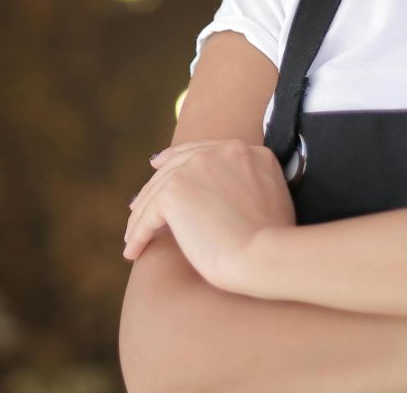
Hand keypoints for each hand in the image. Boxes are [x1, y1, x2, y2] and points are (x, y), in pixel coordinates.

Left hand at [122, 139, 294, 292]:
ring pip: (158, 190)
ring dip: (142, 216)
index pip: (202, 150)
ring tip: (133, 237)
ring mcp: (196, 166)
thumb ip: (248, 185)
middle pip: (175, 166)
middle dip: (154, 186)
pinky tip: (133, 250)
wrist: (265, 255)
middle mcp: (220, 151)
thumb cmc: (274, 242)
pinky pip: (148, 214)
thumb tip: (226, 196)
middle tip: (137, 204)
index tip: (158, 165)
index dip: (177, 159)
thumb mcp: (271, 199)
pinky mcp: (175, 190)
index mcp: (246, 151)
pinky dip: (138, 233)